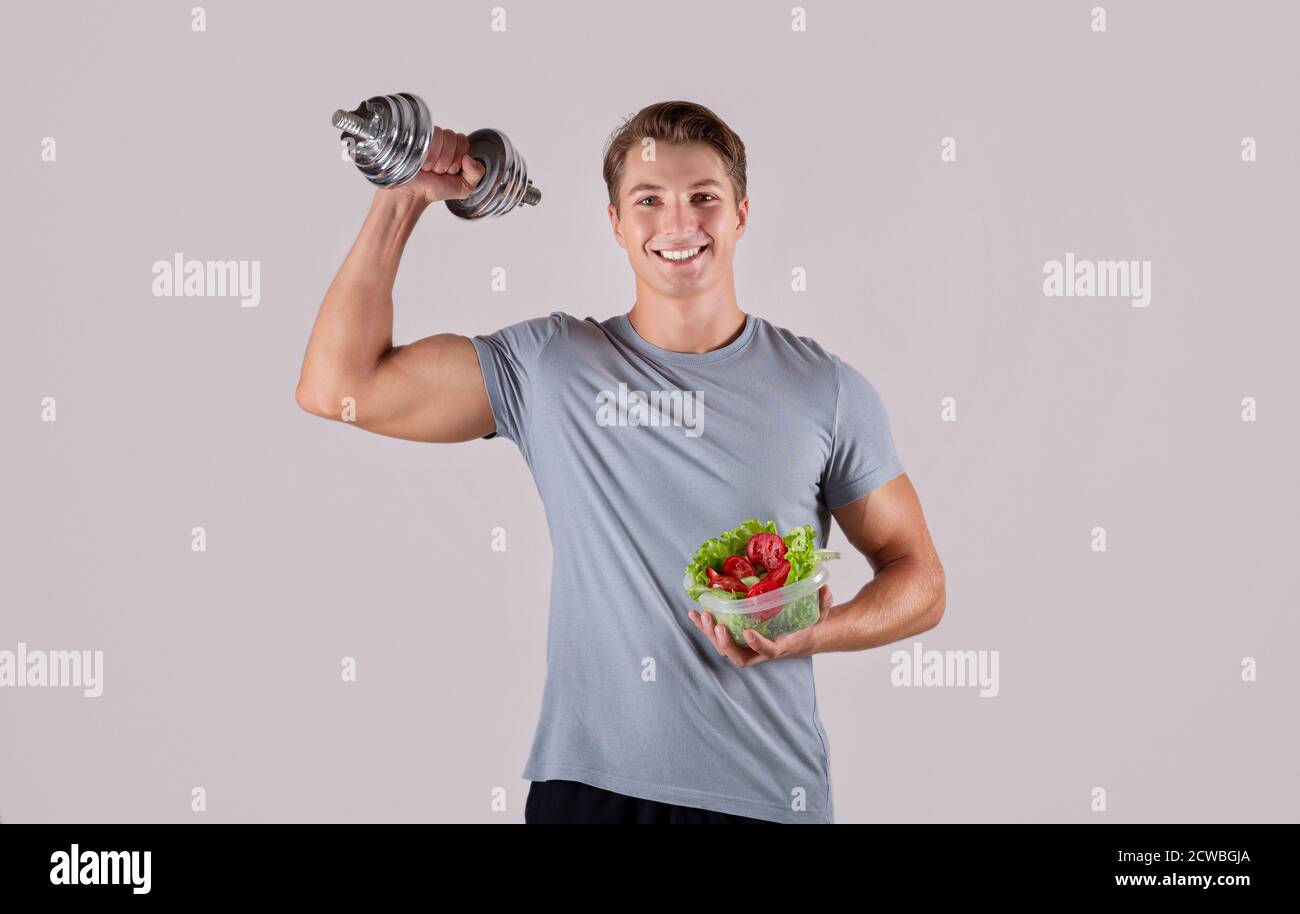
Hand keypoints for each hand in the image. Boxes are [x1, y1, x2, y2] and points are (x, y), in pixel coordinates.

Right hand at [379, 125, 485, 205]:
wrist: (414, 193)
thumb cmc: (436, 189)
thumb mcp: (464, 187)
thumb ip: (476, 172)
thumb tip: (469, 158)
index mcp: (455, 149)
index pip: (463, 141)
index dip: (459, 157)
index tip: (451, 170)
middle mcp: (442, 141)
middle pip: (453, 137)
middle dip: (448, 159)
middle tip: (440, 170)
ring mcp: (428, 138)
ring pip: (441, 137)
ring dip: (436, 158)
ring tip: (430, 167)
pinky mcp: (416, 137)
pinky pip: (428, 138)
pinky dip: (427, 155)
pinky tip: (423, 163)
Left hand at [688, 585, 832, 667]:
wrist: (798, 636)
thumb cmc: (806, 625)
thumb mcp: (819, 614)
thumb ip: (823, 604)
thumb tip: (824, 588)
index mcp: (780, 646)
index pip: (768, 651)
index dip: (758, 644)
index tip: (749, 632)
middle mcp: (760, 651)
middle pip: (739, 656)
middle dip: (725, 643)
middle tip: (716, 624)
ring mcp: (746, 647)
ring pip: (724, 648)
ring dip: (710, 634)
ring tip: (702, 616)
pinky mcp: (736, 639)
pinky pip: (717, 636)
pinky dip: (703, 626)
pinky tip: (693, 614)